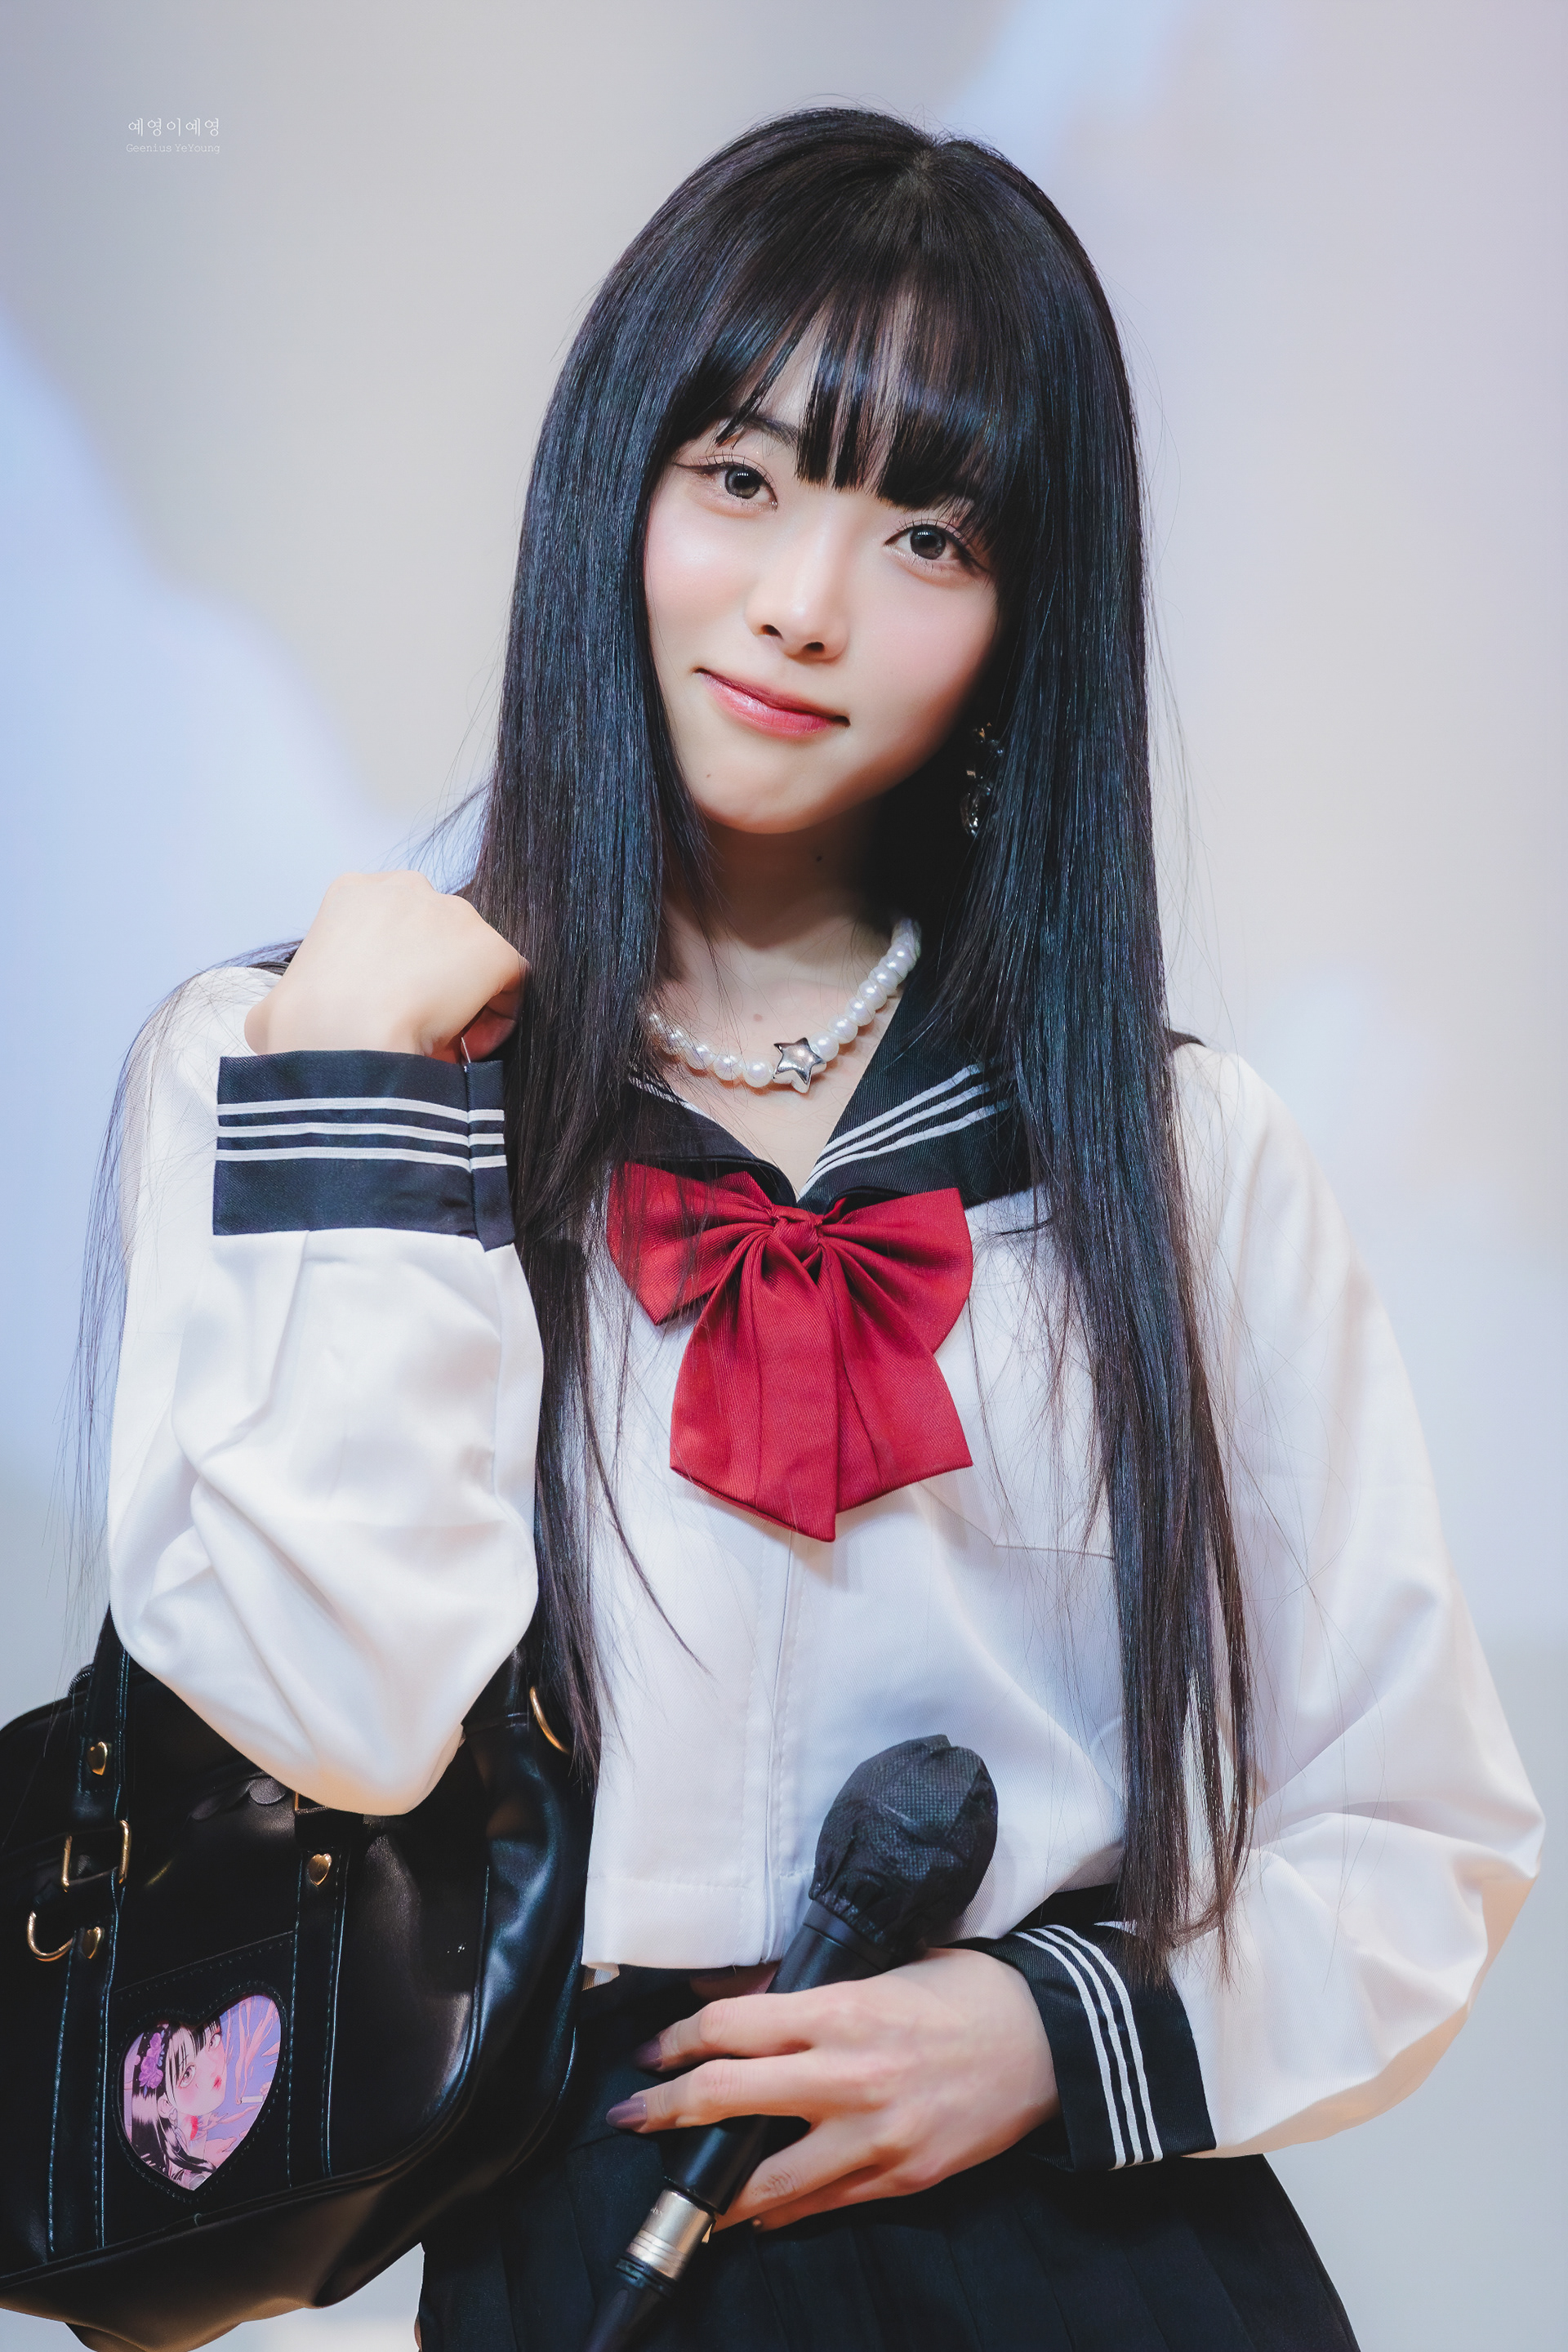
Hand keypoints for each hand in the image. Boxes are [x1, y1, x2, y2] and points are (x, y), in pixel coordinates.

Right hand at [243, 871, 525, 1062]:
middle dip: (432, 982)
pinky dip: (498, 1017)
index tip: (384, 1011)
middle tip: (417, 1028)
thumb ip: (291, 1002)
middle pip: (436, 938)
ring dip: (463, 1001)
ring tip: (442, 1044)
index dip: (393, 972)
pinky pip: (510, 985)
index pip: (391, 927)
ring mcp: (455, 915)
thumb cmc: (303, 1028)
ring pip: (473, 961)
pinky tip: (469, 1046)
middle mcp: (408, 888)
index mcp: (352, 892)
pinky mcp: (492, 949)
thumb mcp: (276, 1006)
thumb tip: (282, 1025)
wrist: (342, 1038)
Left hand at [609, 1947, 1057, 2231]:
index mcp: (842, 2010)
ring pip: (769, 2180)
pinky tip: (755, 2213)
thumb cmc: (963, 1990)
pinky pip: (823, 2205)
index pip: (731, 2027)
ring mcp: (876, 2136)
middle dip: (665, 2111)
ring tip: (682, 2194)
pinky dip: (782, 2212)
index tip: (650, 2053)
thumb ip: (801, 1986)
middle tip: (630, 2118)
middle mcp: (849, 2076)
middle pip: (728, 2097)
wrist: (1048, 2040)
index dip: (678, 2041)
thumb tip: (726, 1994)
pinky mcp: (902, 2179)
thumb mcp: (879, 1968)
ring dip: (714, 2190)